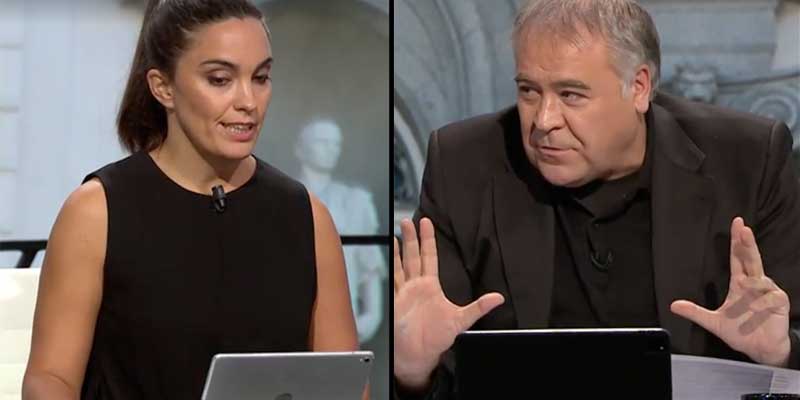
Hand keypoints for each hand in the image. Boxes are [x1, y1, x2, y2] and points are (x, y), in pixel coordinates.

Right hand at [393, 218, 503, 389]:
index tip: (426, 223)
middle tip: (407, 220)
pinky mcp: (393, 301)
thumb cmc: (437, 339)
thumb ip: (478, 307)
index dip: (427, 240)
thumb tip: (499, 298)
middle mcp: (415, 286)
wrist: (418, 355)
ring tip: (394, 232)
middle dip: (410, 238)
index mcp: (430, 286)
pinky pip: (389, 281)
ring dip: (396, 249)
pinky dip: (385, 268)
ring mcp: (403, 292)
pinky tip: (382, 255)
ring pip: (399, 265)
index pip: (429, 257)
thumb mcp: (461, 320)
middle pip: (412, 256)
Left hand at [671, 217, 790, 366]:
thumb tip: (673, 305)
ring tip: (744, 287)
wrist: (759, 350)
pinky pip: (772, 296)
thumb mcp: (713, 322)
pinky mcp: (779, 303)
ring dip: (753, 282)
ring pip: (761, 278)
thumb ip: (695, 313)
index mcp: (740, 284)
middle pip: (751, 259)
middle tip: (743, 228)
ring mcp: (767, 293)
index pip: (738, 258)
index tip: (738, 224)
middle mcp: (754, 284)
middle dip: (747, 243)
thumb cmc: (740, 332)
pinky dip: (763, 300)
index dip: (737, 242)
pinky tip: (755, 308)